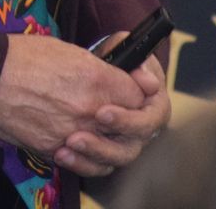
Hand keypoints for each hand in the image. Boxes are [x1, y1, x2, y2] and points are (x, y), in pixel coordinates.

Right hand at [0, 35, 166, 177]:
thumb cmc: (20, 57)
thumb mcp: (66, 50)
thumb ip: (96, 68)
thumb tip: (111, 77)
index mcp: (96, 79)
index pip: (139, 95)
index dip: (138, 91)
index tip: (133, 89)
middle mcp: (89, 109)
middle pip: (131, 126)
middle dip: (130, 121)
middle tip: (122, 114)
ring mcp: (72, 133)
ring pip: (112, 153)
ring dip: (112, 145)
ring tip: (103, 135)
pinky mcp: (53, 150)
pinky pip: (82, 163)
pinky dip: (85, 158)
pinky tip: (79, 147)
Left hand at [58, 53, 167, 176]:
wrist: (83, 71)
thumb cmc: (109, 59)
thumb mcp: (121, 48)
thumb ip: (137, 62)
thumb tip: (149, 82)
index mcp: (152, 103)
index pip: (152, 117)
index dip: (129, 118)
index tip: (102, 113)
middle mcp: (140, 126)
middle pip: (132, 144)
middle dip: (106, 140)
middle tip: (80, 132)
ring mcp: (122, 141)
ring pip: (115, 158)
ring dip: (93, 153)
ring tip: (69, 142)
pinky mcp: (103, 151)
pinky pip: (97, 166)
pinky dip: (81, 163)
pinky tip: (62, 154)